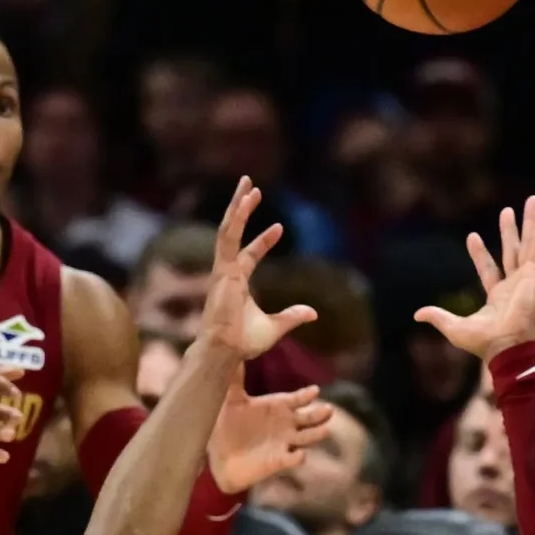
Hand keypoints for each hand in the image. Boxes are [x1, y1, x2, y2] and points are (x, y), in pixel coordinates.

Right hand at [201, 177, 315, 360]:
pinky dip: (236, 218)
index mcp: (237, 282)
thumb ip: (292, 317)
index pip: (250, 254)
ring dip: (237, 206)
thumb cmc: (244, 343)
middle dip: (241, 209)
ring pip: (228, 229)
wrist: (227, 350)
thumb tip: (313, 312)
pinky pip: (228, 238)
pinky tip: (244, 201)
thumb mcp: (275, 328)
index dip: (264, 241)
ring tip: (248, 184)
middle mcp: (227, 272)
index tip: (279, 227)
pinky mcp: (221, 269)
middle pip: (233, 233)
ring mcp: (222, 269)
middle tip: (250, 187)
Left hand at [207, 370, 331, 494]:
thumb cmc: (228, 426)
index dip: (307, 395)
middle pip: (309, 418)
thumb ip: (235, 379)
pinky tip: (300, 455)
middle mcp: (286, 424)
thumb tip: (233, 349)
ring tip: (326, 430)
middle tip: (329, 410)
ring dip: (316, 435)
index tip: (315, 390)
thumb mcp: (231, 400)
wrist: (220, 456)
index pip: (298, 399)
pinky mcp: (278, 461)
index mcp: (278, 407)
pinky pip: (291, 460)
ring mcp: (284, 443)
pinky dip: (297, 458)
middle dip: (319, 414)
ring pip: (307, 438)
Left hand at [414, 197, 534, 363]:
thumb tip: (418, 314)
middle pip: (512, 251)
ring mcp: (526, 278)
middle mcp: (514, 285)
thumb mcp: (455, 328)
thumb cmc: (484, 343)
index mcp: (498, 297)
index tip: (472, 236)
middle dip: (511, 231)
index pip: (489, 269)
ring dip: (531, 222)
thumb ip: (438, 317)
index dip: (479, 254)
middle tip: (508, 211)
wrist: (507, 348)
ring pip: (528, 244)